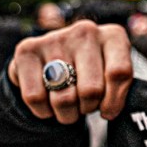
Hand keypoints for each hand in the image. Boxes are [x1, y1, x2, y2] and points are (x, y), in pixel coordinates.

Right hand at [8, 20, 133, 123]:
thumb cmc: (92, 73)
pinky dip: (43, 111)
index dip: (113, 102)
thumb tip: (110, 112)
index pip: (119, 73)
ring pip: (64, 98)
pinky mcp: (26, 49)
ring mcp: (55, 38)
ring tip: (69, 106)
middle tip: (85, 107)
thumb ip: (120, 88)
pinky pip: (35, 97)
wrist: (52, 61)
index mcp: (114, 36)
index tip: (108, 112)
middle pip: (91, 90)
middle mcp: (86, 31)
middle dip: (88, 109)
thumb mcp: (112, 76)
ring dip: (67, 114)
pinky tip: (48, 103)